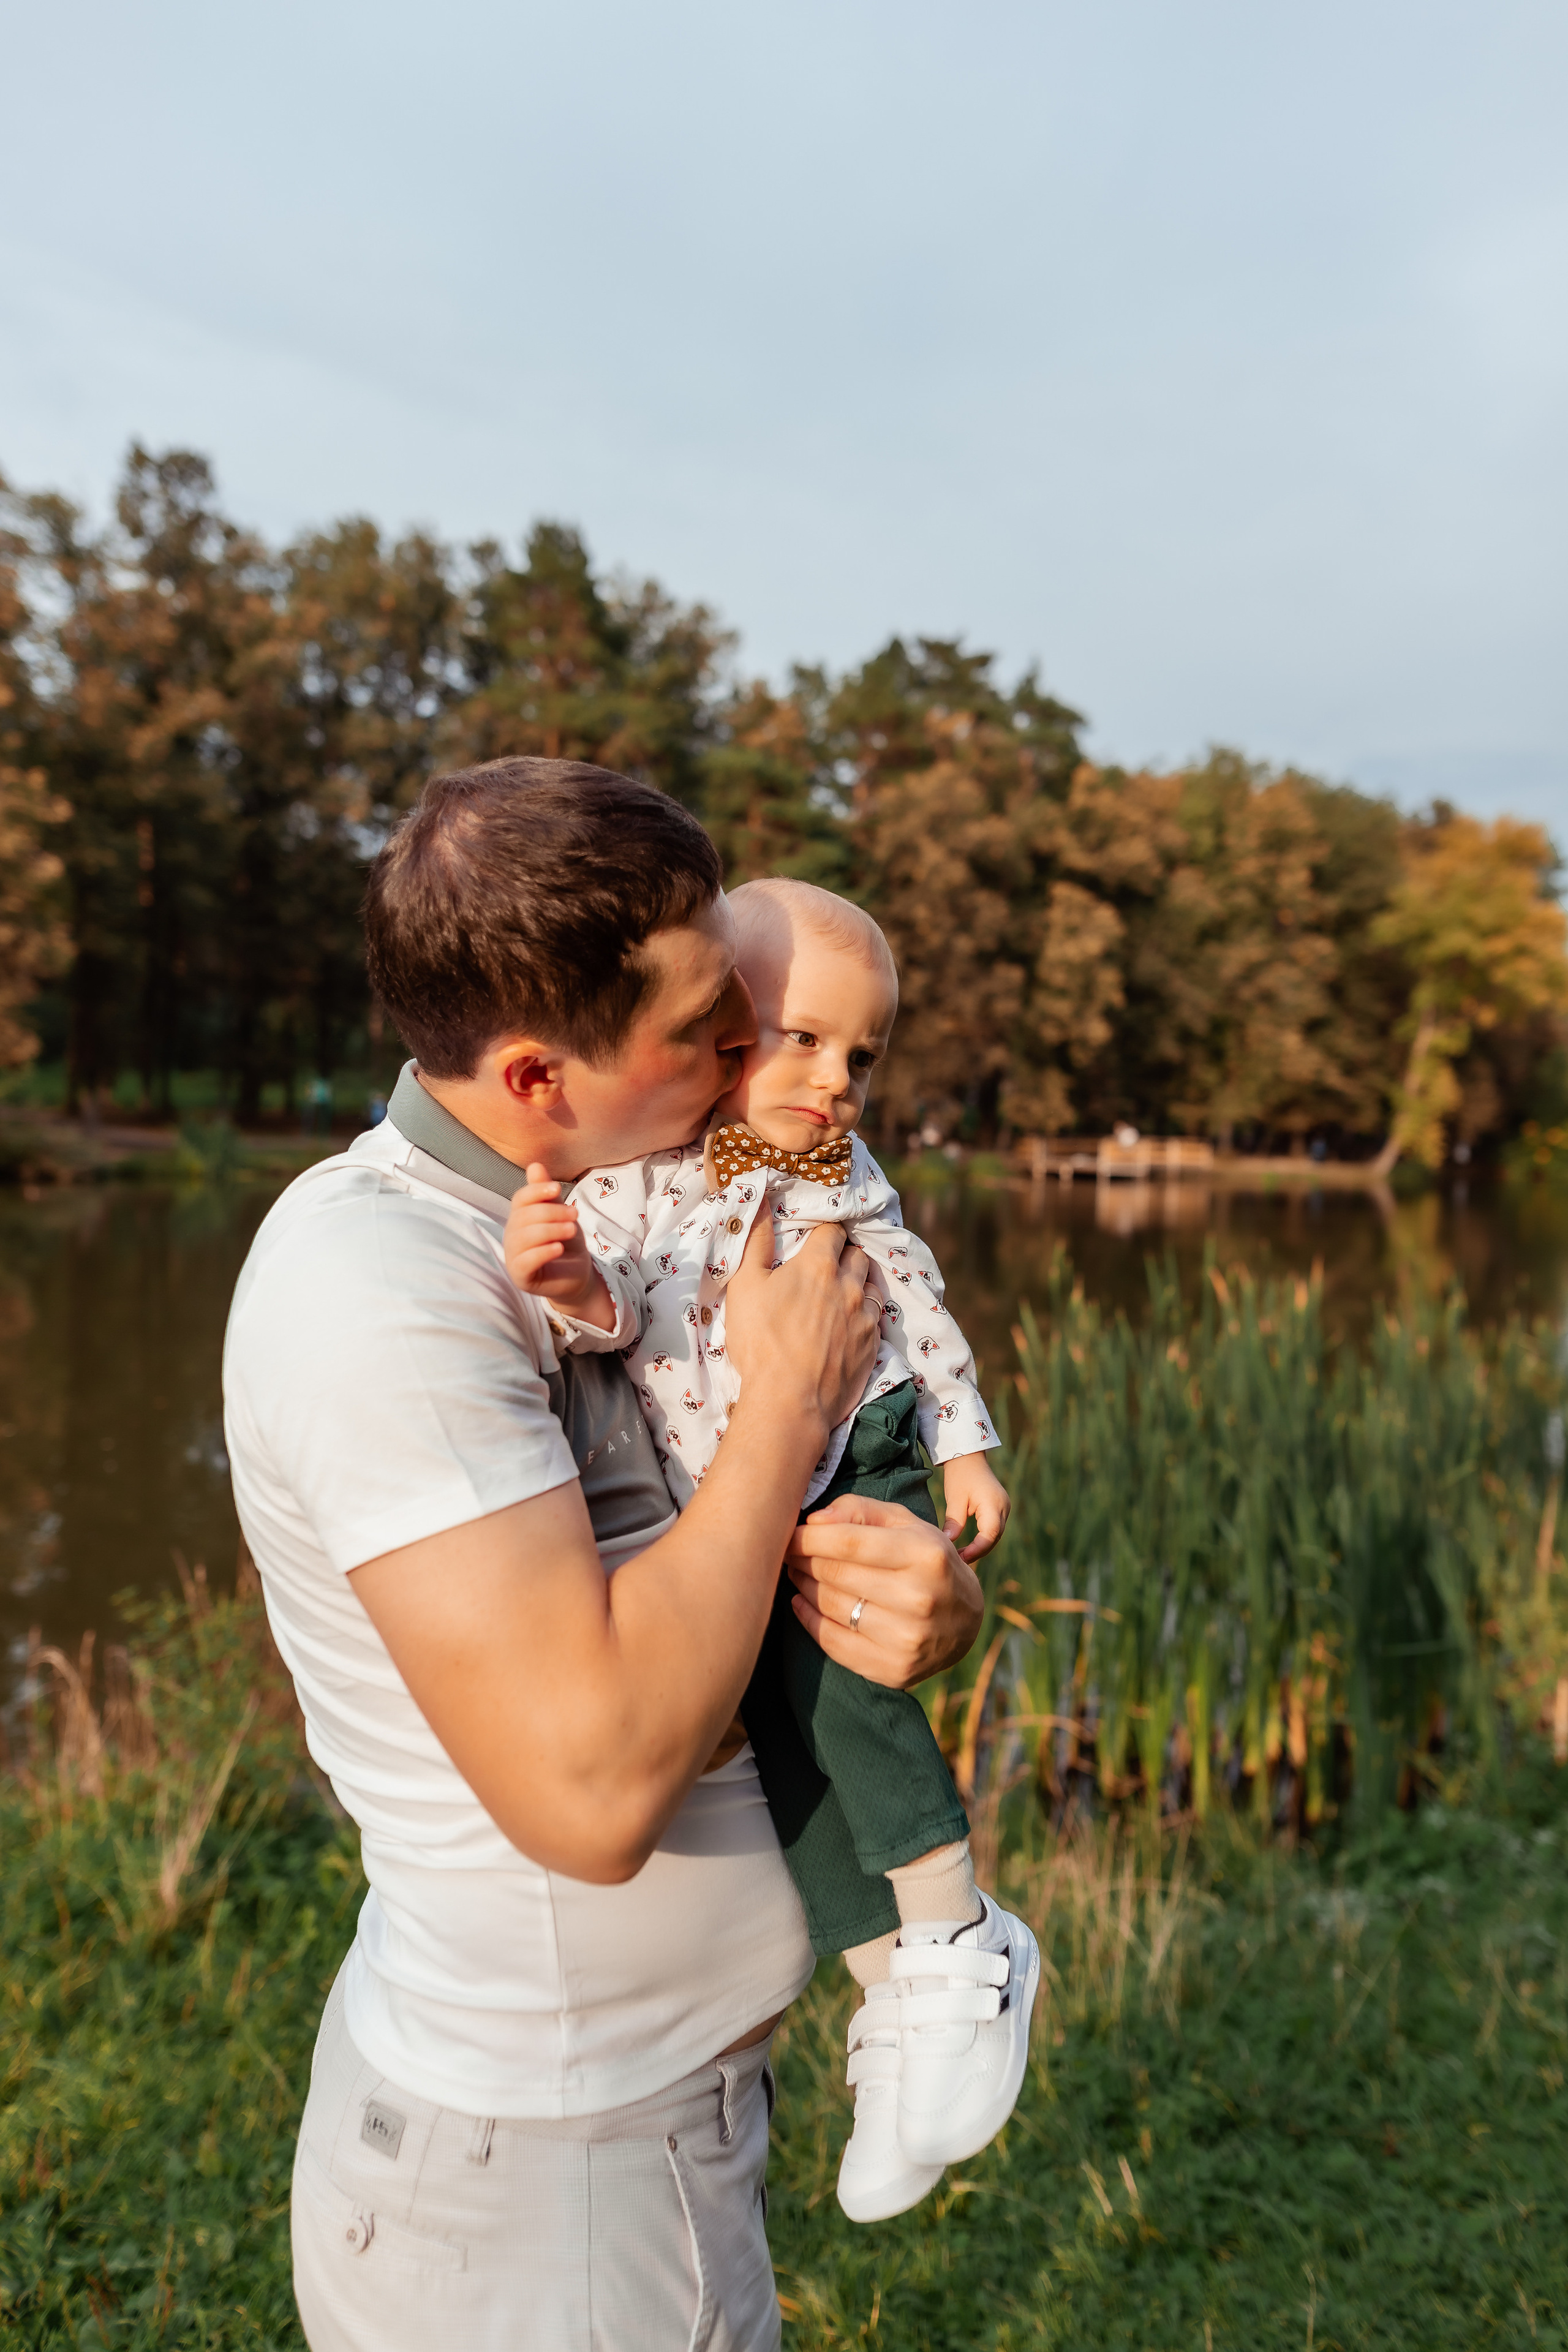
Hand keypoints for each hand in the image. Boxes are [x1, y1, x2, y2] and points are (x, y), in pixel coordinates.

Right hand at [502, 1164, 614, 1329]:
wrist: (577, 1275)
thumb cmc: (566, 1242)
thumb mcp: (561, 1214)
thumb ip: (547, 1194)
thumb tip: (535, 1164)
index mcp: (519, 1218)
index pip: (520, 1200)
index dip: (536, 1191)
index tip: (557, 1189)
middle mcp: (512, 1236)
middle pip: (524, 1217)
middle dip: (551, 1212)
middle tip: (575, 1215)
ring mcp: (513, 1257)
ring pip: (524, 1238)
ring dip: (551, 1230)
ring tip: (572, 1231)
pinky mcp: (520, 1277)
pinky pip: (525, 1262)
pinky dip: (543, 1252)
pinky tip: (559, 1248)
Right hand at [724, 1215, 879, 1440]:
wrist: (789, 1401)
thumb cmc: (761, 1342)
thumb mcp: (745, 1287)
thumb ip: (756, 1242)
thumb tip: (763, 1204)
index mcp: (818, 1265)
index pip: (832, 1231)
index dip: (823, 1233)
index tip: (815, 1240)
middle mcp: (849, 1285)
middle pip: (857, 1255)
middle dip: (845, 1255)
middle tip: (828, 1266)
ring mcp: (865, 1317)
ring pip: (872, 1286)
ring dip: (859, 1284)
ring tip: (842, 1294)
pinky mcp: (873, 1346)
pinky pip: (876, 1320)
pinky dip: (865, 1317)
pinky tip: (849, 1326)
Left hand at [784, 1495, 982, 1689]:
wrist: (966, 1622)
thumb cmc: (928, 1561)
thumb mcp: (906, 1524)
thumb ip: (860, 1511)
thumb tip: (813, 1522)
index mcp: (925, 1555)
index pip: (849, 1542)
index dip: (809, 1538)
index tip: (788, 1533)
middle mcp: (919, 1598)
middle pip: (835, 1574)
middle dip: (802, 1559)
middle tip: (787, 1552)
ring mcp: (907, 1639)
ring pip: (831, 1607)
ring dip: (802, 1586)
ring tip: (796, 1573)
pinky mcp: (894, 1669)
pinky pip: (833, 1642)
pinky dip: (808, 1620)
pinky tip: (800, 1603)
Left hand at [940, 1450, 1010, 1562]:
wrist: (968, 1457)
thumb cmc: (960, 1475)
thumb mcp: (955, 1498)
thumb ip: (954, 1521)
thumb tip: (947, 1543)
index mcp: (993, 1504)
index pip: (989, 1535)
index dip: (976, 1550)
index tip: (960, 1557)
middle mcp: (1003, 1507)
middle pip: (994, 1538)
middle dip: (978, 1552)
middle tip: (958, 1561)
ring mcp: (1004, 1508)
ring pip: (995, 1535)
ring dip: (981, 1547)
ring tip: (961, 1556)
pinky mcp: (1000, 1508)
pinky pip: (994, 1529)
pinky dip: (983, 1539)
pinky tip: (969, 1546)